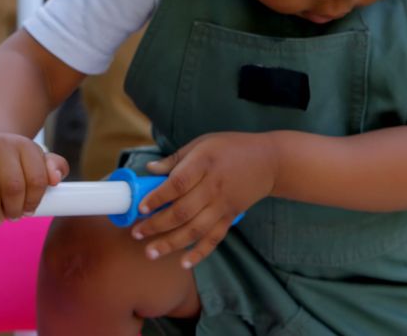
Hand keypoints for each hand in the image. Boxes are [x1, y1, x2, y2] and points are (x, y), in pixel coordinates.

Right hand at [0, 133, 68, 224]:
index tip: (27, 211)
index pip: (36, 179)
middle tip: (11, 217)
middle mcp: (2, 142)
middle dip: (13, 209)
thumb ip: (54, 167)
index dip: (33, 201)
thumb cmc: (13, 161)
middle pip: (13, 186)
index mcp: (25, 146)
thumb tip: (55, 179)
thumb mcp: (36, 161)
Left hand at [131, 132, 277, 268]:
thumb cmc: (230, 148)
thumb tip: (149, 169)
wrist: (269, 161)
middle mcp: (213, 186)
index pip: (178, 184)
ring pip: (195, 229)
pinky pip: (215, 238)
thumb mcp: (202, 143)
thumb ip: (175, 159)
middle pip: (183, 211)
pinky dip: (200, 252)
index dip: (158, 197)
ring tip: (151, 252)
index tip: (141, 208)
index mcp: (204, 163)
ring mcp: (223, 205)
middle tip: (137, 234)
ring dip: (172, 243)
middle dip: (157, 225)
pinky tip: (184, 263)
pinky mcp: (231, 216)